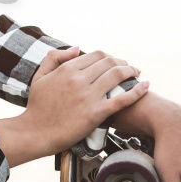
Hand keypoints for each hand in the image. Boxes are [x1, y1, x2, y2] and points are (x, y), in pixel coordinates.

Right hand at [25, 47, 149, 156]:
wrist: (35, 133)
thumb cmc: (37, 106)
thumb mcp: (39, 76)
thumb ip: (54, 58)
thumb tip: (76, 48)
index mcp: (67, 69)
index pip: (96, 55)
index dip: (109, 56)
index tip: (114, 62)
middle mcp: (79, 79)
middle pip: (109, 62)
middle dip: (123, 62)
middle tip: (129, 67)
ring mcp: (88, 96)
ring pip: (117, 75)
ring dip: (131, 71)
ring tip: (137, 73)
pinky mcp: (96, 113)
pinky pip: (122, 98)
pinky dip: (137, 90)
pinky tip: (145, 86)